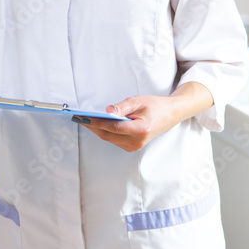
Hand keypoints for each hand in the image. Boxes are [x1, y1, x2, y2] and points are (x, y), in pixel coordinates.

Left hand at [77, 83, 212, 151]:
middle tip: (78, 117)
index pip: (113, 127)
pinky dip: (104, 131)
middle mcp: (137, 142)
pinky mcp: (131, 147)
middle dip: (92, 126)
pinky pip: (113, 139)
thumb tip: (107, 112)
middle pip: (108, 135)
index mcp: (141, 130)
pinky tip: (96, 123)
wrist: (170, 115)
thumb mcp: (138, 101)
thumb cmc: (155, 106)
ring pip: (109, 138)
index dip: (96, 122)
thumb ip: (122, 107)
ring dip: (96, 129)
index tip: (83, 117)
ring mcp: (134, 147)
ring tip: (84, 119)